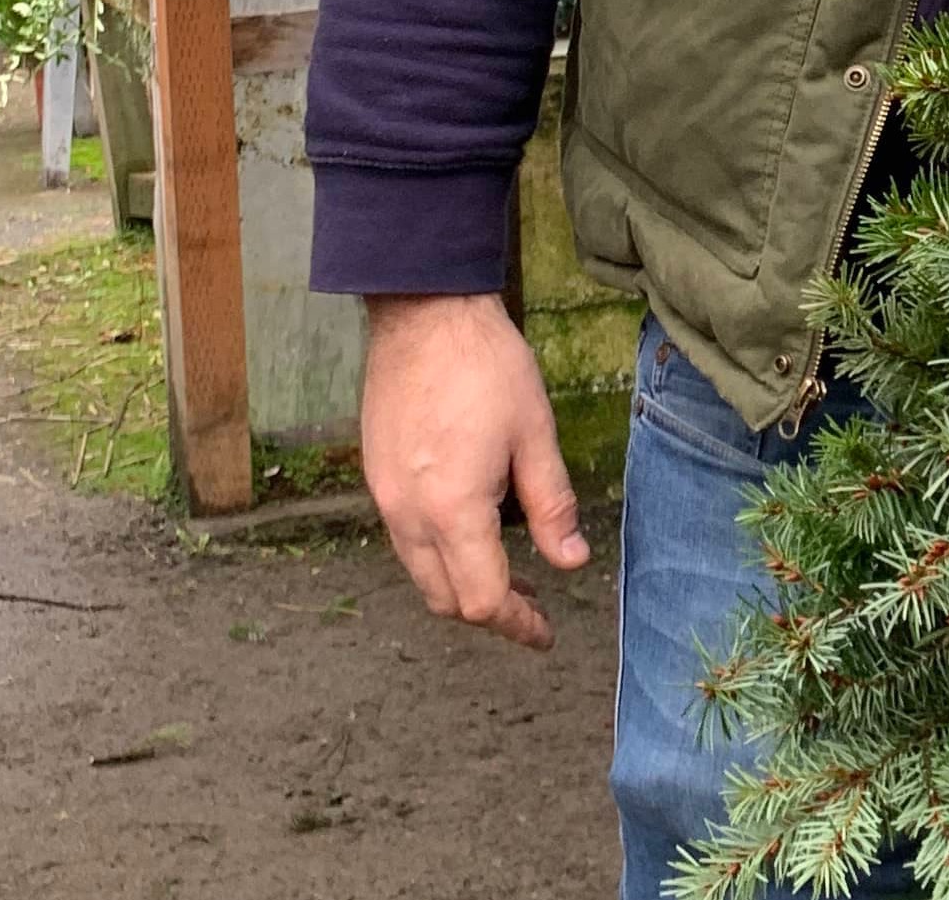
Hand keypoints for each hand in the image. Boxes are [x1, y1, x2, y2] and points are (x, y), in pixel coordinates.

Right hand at [360, 292, 588, 650]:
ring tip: (511, 571)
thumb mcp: (535, 434)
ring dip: (463, 584)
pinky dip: (441, 555)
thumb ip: (552, 505)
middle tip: (535, 605)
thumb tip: (571, 561)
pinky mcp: (377, 479)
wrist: (423, 316)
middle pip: (445, 598)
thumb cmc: (486, 368)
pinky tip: (475, 530)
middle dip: (491, 612)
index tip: (546, 634)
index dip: (518, 623)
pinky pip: (407, 541)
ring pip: (422, 573)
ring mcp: (385, 499)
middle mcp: (408, 517)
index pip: (482, 598)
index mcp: (452, 510)